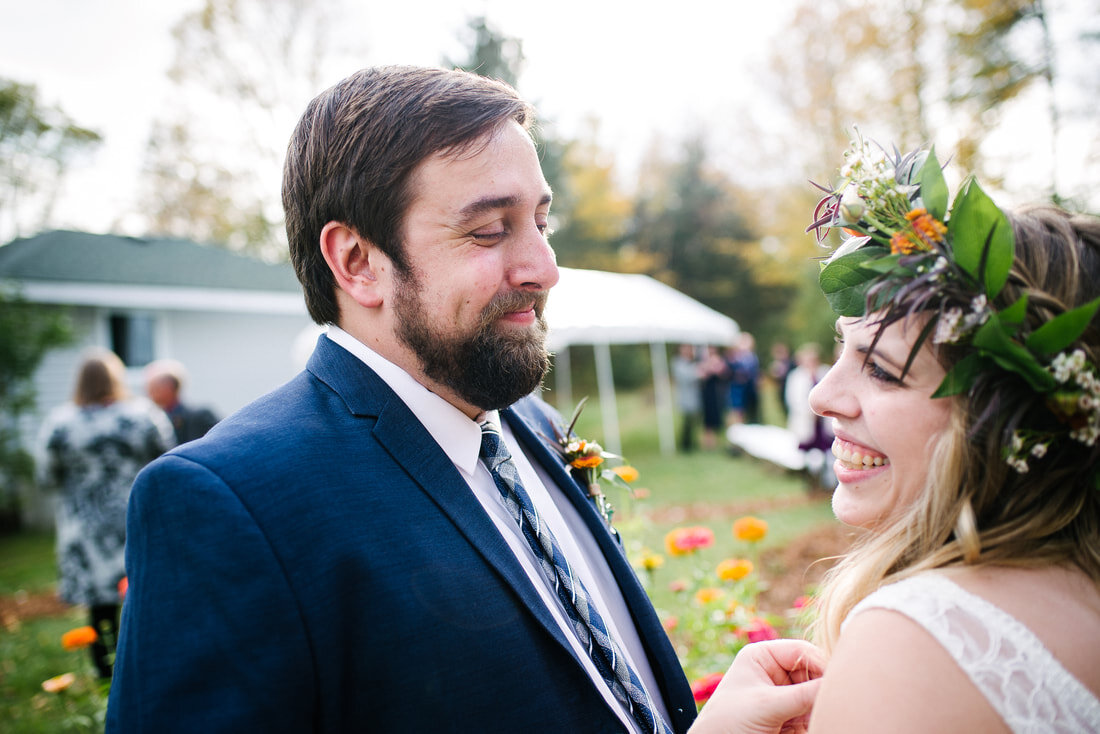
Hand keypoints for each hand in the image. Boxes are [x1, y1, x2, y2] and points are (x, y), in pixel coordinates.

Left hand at [688, 639, 824, 733]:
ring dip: (822, 703)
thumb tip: (837, 684)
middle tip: (835, 698)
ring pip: (816, 694)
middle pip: (813, 672)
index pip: (802, 651)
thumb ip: (803, 695)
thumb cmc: (728, 722)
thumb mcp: (766, 705)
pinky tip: (820, 721)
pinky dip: (818, 717)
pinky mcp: (791, 716)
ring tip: (824, 712)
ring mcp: (784, 695)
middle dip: (823, 686)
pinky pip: (813, 712)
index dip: (822, 663)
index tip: (838, 680)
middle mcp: (775, 672)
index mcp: (763, 656)